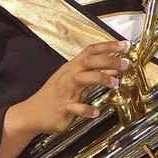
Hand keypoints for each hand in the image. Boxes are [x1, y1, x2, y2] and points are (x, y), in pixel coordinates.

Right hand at [0, 40, 128, 157]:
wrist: (32, 113)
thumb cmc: (56, 95)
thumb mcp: (76, 83)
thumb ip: (94, 75)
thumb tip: (114, 70)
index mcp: (72, 67)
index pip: (90, 51)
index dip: (107, 46)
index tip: (124, 45)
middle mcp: (68, 76)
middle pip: (88, 62)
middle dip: (108, 61)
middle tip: (125, 63)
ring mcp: (64, 91)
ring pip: (81, 79)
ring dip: (100, 79)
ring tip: (116, 83)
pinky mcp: (61, 108)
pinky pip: (74, 107)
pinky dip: (85, 109)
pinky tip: (96, 112)